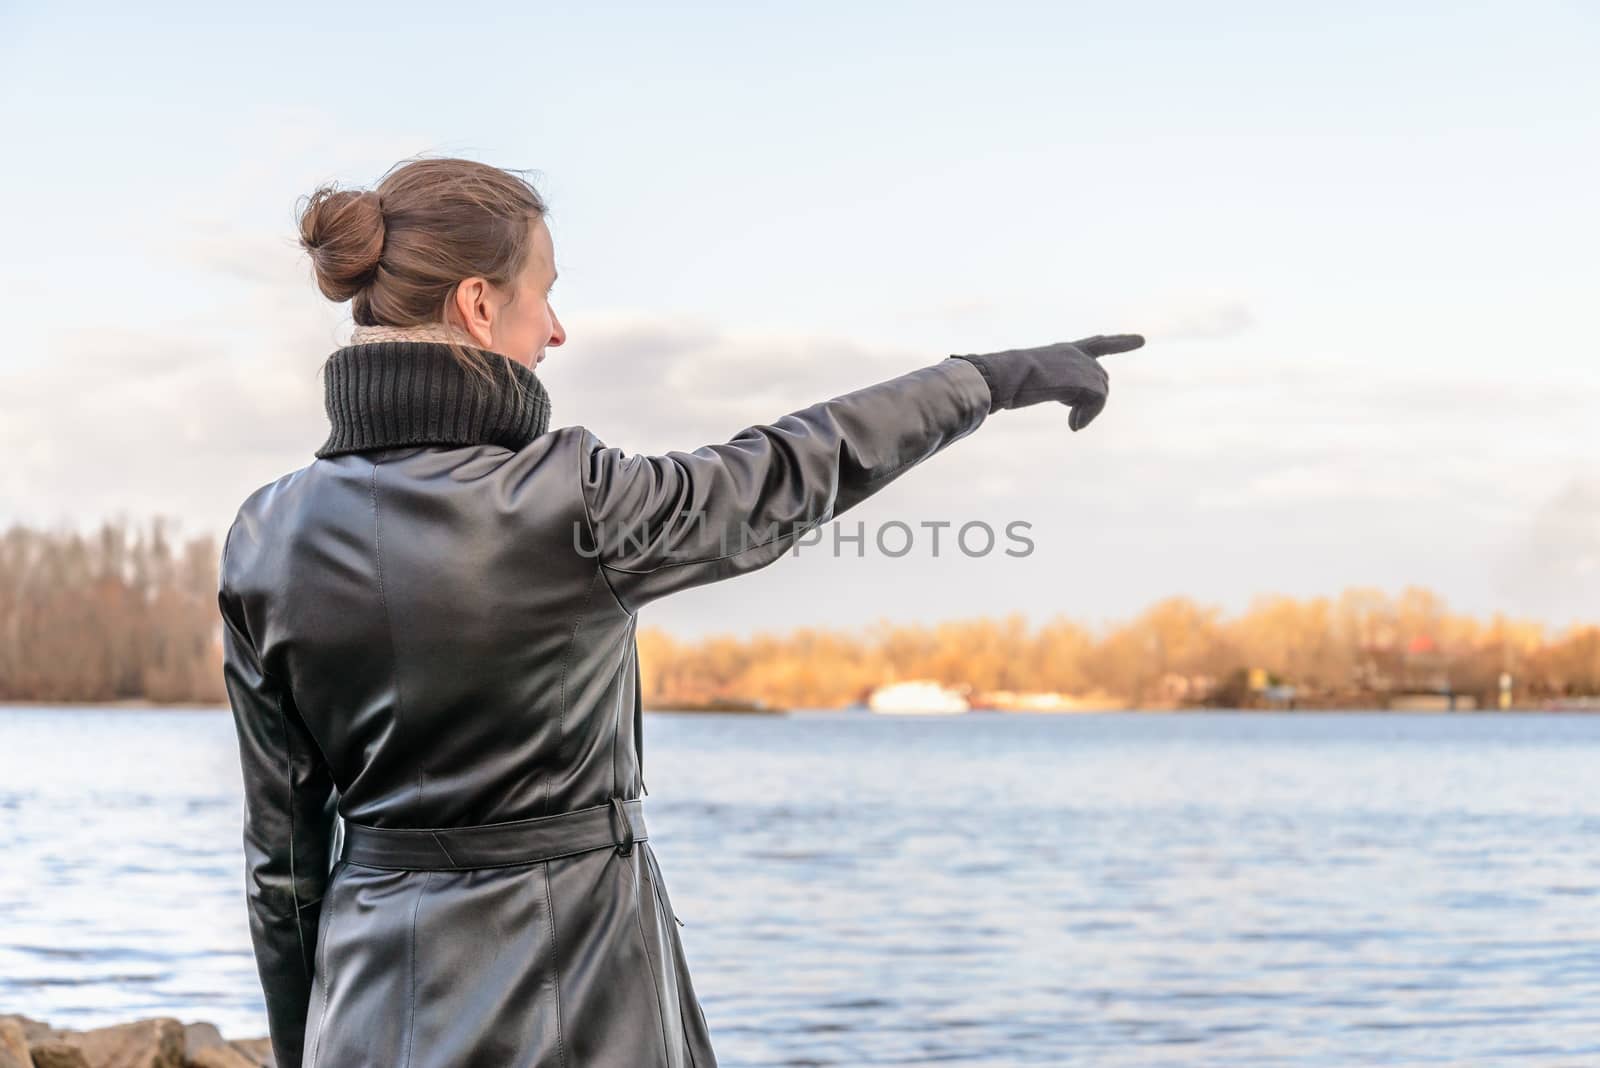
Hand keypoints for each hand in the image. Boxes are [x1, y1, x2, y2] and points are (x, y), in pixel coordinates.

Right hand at [949, 333, 1143, 430]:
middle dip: (1092, 402)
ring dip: (1088, 411)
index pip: (1097, 344)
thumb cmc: (997, 381)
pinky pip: (1098, 401)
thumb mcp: (1019, 383)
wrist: (997, 377)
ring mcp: (1082, 364)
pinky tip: (1073, 427)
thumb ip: (1027, 387)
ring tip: (1071, 422)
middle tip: (1072, 419)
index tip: (1141, 340)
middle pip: (1101, 380)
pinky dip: (1087, 416)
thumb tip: (985, 388)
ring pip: (1101, 392)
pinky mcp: (1085, 379)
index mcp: (1062, 350)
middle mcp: (1076, 353)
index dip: (1120, 342)